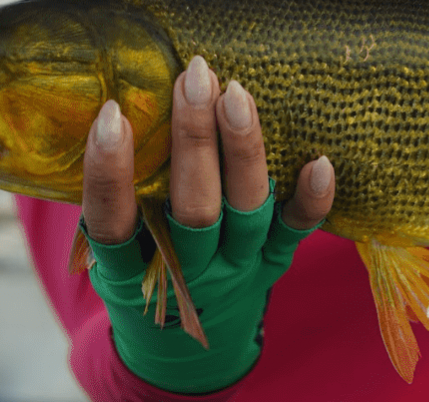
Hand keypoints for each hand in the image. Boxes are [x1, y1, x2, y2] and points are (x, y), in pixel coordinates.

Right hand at [80, 56, 333, 392]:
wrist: (184, 351)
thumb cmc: (139, 275)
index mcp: (131, 271)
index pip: (114, 223)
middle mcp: (190, 271)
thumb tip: (107, 105)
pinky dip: (311, 200)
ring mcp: (237, 267)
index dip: (110, 173)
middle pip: (193, 208)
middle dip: (192, 139)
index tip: (112, 115)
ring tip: (236, 93)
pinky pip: (295, 232)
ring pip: (245, 211)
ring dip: (242, 149)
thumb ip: (113, 199)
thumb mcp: (111, 255)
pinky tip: (320, 162)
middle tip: (192, 78)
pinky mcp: (273, 263)